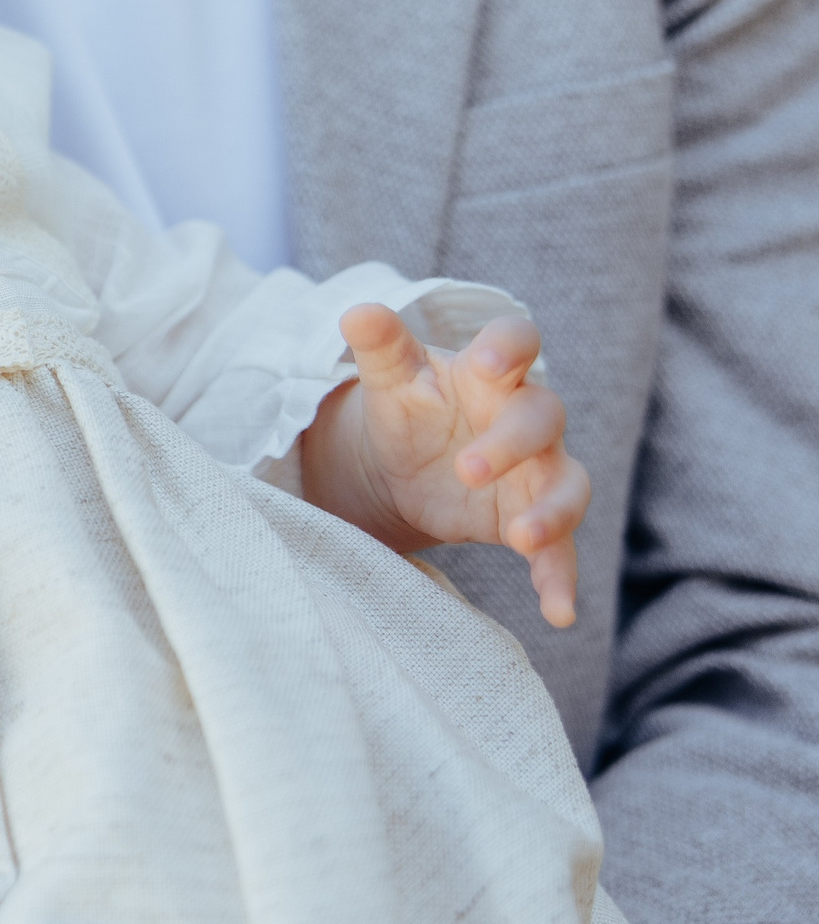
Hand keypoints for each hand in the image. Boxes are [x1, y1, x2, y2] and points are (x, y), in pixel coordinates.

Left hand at [305, 306, 591, 627]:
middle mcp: (524, 416)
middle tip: (467, 468)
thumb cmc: (408, 406)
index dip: (509, 348)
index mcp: (489, 370)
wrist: (405, 460)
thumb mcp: (390, 377)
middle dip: (511, 443)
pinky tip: (559, 612)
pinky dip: (560, 577)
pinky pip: (559, 550)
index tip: (489, 362)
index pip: (517, 342)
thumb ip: (381, 346)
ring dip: (552, 511)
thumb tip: (356, 311)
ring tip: (521, 537)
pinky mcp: (530, 516)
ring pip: (567, 483)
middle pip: (542, 418)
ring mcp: (537, 469)